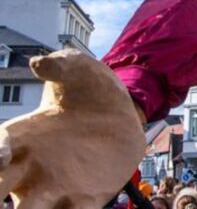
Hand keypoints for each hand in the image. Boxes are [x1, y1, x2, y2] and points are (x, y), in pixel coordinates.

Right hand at [0, 49, 145, 207]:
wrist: (124, 112)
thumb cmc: (92, 88)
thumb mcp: (79, 69)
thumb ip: (61, 65)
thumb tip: (41, 63)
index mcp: (24, 136)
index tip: (1, 158)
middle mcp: (33, 167)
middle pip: (2, 191)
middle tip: (1, 204)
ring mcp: (58, 186)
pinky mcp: (86, 198)